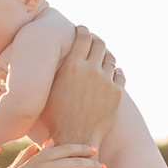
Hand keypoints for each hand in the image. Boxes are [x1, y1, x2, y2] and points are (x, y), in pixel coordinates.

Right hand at [46, 26, 123, 148]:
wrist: (75, 138)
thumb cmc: (55, 116)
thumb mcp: (48, 90)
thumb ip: (53, 71)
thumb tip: (47, 56)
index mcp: (72, 66)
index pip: (83, 37)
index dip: (83, 30)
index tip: (82, 29)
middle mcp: (91, 70)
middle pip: (100, 44)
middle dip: (96, 40)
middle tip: (93, 42)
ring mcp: (106, 81)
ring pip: (110, 59)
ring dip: (105, 57)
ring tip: (102, 59)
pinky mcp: (116, 93)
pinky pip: (120, 74)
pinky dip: (115, 72)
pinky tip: (111, 74)